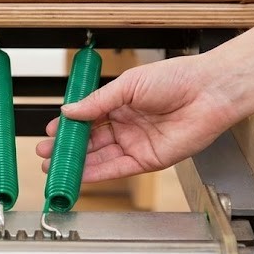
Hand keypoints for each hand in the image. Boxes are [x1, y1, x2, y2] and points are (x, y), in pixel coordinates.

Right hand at [36, 55, 251, 181]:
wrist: (208, 92)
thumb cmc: (176, 79)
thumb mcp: (127, 85)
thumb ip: (97, 102)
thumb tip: (68, 111)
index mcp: (120, 103)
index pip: (87, 118)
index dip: (68, 127)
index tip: (50, 133)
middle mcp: (126, 125)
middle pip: (90, 140)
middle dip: (67, 148)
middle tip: (45, 152)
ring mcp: (136, 144)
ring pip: (100, 157)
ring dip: (77, 163)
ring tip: (54, 166)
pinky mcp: (148, 160)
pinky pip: (118, 169)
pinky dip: (97, 173)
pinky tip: (79, 174)